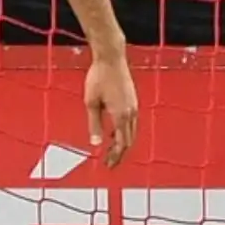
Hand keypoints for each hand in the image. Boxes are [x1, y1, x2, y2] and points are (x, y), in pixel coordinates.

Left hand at [84, 50, 138, 167]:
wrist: (111, 58)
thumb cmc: (98, 78)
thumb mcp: (91, 102)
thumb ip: (94, 124)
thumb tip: (96, 143)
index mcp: (121, 116)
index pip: (121, 144)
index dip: (115, 157)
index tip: (108, 166)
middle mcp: (131, 113)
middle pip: (129, 141)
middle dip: (119, 154)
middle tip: (109, 163)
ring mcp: (134, 106)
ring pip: (131, 132)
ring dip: (122, 143)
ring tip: (110, 151)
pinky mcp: (132, 100)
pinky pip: (131, 123)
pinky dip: (124, 132)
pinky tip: (112, 133)